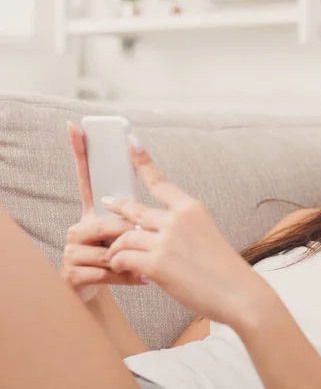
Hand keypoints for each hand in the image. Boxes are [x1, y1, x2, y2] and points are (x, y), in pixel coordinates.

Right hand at [62, 122, 147, 302]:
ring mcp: (71, 250)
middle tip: (149, 241)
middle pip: (107, 221)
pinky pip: (105, 271)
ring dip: (133, 260)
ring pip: (108, 249)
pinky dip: (129, 277)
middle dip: (130, 234)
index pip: (87, 178)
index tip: (76, 127)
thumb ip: (138, 218)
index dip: (81, 153)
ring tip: (148, 267)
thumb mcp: (135, 236)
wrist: (111, 290)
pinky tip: (141, 279)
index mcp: (96, 213)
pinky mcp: (71, 273)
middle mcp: (79, 227)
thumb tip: (152, 205)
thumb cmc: (128, 259)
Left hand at [101, 134, 270, 328]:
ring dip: (117, 249)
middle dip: (118, 207)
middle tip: (107, 202)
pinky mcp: (157, 264)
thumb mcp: (206, 236)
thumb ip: (178, 230)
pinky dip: (120, 265)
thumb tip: (149, 234)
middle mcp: (177, 220)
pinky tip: (127, 271)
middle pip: (135, 210)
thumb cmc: (224, 269)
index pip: (161, 182)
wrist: (238, 294)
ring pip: (125, 238)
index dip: (143, 161)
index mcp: (192, 209)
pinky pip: (124, 258)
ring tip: (117, 257)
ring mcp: (166, 241)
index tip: (131, 143)